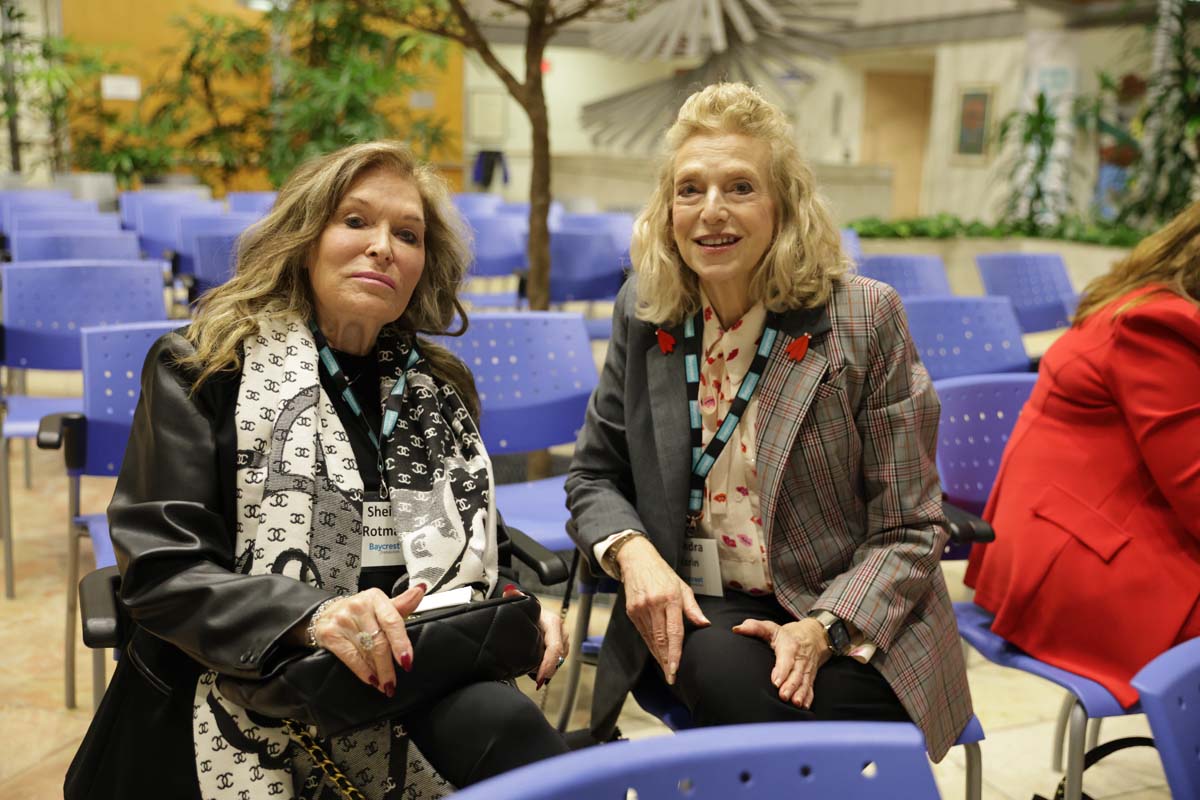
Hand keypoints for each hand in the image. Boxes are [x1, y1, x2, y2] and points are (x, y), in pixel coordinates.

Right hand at [312, 583, 427, 696]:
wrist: (326, 613)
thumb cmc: (359, 612)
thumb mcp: (380, 606)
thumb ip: (402, 604)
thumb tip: (420, 591)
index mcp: (375, 598)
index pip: (392, 621)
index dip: (401, 643)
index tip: (407, 661)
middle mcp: (358, 606)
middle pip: (380, 641)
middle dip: (388, 666)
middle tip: (393, 682)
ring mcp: (343, 620)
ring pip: (367, 651)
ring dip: (377, 671)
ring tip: (384, 682)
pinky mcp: (330, 634)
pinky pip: (351, 657)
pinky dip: (362, 671)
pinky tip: (370, 679)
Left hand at [504, 583, 569, 688]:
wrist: (533, 610)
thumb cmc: (527, 610)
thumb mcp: (521, 605)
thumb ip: (514, 597)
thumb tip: (510, 591)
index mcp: (553, 622)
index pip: (555, 648)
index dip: (548, 664)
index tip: (540, 677)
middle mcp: (561, 631)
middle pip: (558, 657)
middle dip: (546, 669)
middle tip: (532, 677)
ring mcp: (563, 639)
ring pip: (559, 660)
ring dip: (547, 667)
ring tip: (531, 670)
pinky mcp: (561, 646)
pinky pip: (557, 660)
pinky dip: (548, 666)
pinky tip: (537, 669)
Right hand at [618, 537, 709, 684]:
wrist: (638, 561)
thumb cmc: (664, 574)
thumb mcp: (683, 587)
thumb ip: (693, 608)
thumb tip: (705, 624)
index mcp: (670, 598)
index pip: (674, 632)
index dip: (675, 653)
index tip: (675, 669)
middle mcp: (654, 604)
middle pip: (661, 640)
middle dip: (666, 661)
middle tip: (671, 678)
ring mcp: (640, 608)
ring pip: (650, 639)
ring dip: (658, 656)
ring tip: (666, 670)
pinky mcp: (631, 611)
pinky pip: (643, 633)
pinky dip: (650, 645)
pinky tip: (657, 654)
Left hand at [733, 617, 830, 708]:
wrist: (813, 636)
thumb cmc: (787, 635)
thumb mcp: (771, 628)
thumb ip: (754, 627)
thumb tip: (737, 629)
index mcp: (789, 646)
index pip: (786, 658)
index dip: (782, 670)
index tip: (775, 682)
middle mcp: (799, 659)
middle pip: (796, 673)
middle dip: (791, 686)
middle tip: (783, 696)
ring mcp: (806, 669)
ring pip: (804, 682)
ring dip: (800, 693)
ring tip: (796, 704)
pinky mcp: (810, 677)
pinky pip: (810, 688)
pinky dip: (808, 698)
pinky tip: (804, 707)